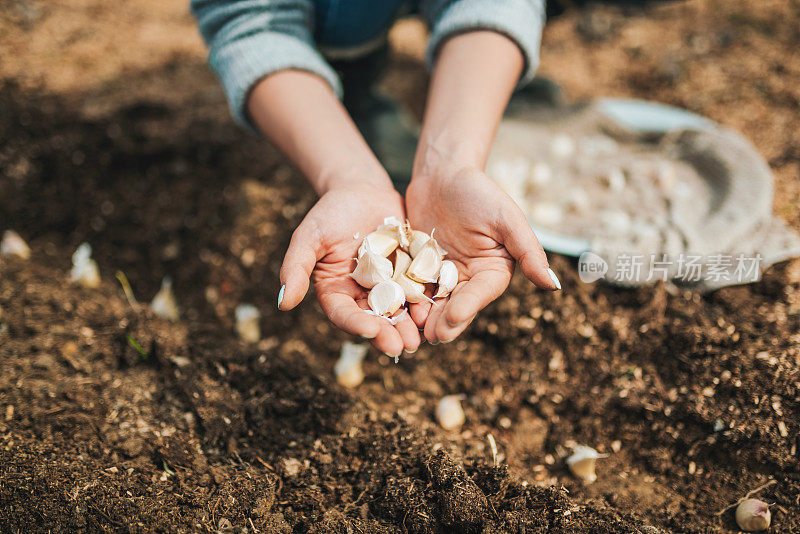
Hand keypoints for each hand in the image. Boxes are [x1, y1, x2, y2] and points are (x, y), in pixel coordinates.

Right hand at [278, 185, 420, 356]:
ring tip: (422, 337)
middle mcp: (363, 296)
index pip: (345, 315)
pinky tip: (438, 308)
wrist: (362, 190)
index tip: (371, 330)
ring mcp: (389, 287)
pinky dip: (428, 301)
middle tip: (402, 347)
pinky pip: (420, 291)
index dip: (357, 324)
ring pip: (400, 311)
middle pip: (375, 320)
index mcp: (337, 293)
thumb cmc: (330, 212)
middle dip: (388, 334)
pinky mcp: (411, 275)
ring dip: (410, 326)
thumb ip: (295, 268)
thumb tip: (282, 304)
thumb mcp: (309, 236)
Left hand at [405, 165, 559, 343]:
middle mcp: (468, 279)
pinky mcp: (418, 270)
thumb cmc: (479, 191)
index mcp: (493, 272)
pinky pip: (411, 288)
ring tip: (412, 328)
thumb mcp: (507, 218)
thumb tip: (554, 285)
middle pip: (456, 305)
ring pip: (433, 303)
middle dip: (444, 321)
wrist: (443, 174)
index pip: (481, 294)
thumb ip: (529, 251)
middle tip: (431, 336)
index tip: (453, 317)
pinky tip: (393, 308)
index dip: (468, 307)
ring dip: (423, 317)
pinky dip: (404, 300)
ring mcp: (441, 276)